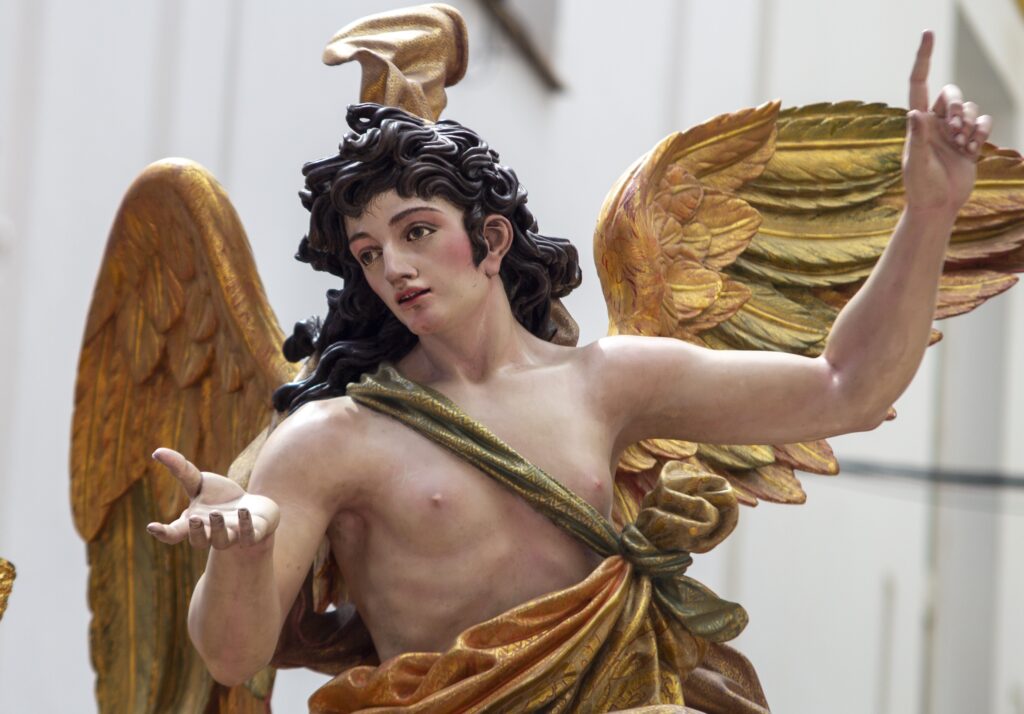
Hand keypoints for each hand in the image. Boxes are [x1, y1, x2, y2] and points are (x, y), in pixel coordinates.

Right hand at [146, 448, 279, 549]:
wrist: (255, 508)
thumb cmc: (221, 497)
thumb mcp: (200, 482)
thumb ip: (180, 470)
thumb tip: (157, 451)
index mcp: (193, 523)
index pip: (174, 534)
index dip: (163, 533)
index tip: (151, 526)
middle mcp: (210, 534)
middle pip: (198, 541)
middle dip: (196, 532)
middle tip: (195, 519)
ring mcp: (232, 536)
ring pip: (222, 541)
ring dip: (218, 528)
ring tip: (215, 513)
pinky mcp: (253, 534)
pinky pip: (248, 536)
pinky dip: (245, 525)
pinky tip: (244, 511)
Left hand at [903, 31, 992, 217]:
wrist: (938, 206)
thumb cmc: (921, 187)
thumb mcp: (916, 163)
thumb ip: (918, 138)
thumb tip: (914, 113)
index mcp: (917, 121)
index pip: (919, 83)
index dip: (924, 57)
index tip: (929, 32)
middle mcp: (934, 122)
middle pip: (952, 92)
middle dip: (958, 105)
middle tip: (954, 129)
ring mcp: (953, 130)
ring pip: (970, 108)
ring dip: (970, 124)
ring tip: (962, 145)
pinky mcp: (970, 140)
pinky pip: (983, 121)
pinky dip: (981, 131)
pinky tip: (972, 149)